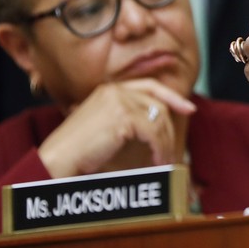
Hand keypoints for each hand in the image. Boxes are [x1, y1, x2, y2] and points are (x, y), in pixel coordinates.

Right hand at [37, 78, 196, 177]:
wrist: (59, 158)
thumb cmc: (79, 150)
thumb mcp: (105, 127)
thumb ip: (127, 120)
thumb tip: (156, 127)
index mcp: (110, 89)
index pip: (149, 86)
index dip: (172, 96)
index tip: (188, 108)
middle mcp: (115, 90)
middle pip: (158, 104)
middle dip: (170, 128)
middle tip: (174, 151)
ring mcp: (119, 101)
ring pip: (158, 119)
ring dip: (165, 143)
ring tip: (163, 161)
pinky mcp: (123, 116)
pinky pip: (154, 132)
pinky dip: (160, 148)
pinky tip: (157, 161)